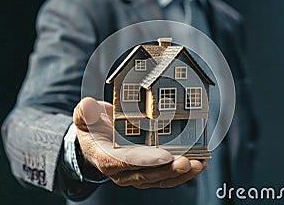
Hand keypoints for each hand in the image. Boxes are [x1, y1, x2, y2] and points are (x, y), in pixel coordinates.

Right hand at [73, 97, 206, 188]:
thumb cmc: (92, 128)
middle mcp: (122, 171)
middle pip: (148, 174)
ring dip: (181, 173)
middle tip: (188, 161)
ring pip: (160, 178)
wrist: (96, 140)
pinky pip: (166, 176)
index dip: (146, 160)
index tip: (165, 156)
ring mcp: (136, 174)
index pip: (127, 162)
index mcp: (106, 158)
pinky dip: (182, 172)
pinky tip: (198, 164)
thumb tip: (88, 105)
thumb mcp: (84, 117)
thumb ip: (85, 112)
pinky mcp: (148, 172)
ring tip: (199, 164)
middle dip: (170, 169)